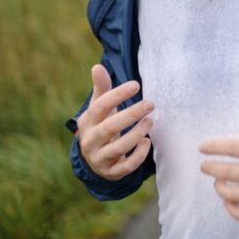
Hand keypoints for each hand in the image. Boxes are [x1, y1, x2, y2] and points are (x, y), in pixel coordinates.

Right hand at [76, 64, 154, 180]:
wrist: (93, 159)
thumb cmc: (101, 125)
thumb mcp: (98, 108)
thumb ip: (101, 88)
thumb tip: (97, 67)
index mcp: (87, 122)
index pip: (101, 106)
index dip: (118, 95)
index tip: (136, 84)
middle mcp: (91, 140)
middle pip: (110, 127)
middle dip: (132, 115)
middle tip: (151, 103)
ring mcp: (100, 158)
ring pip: (118, 148)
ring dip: (137, 134)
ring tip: (151, 121)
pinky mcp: (111, 172)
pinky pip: (126, 166)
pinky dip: (138, 155)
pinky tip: (147, 142)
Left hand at [199, 109, 238, 221]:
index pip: (235, 148)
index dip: (215, 147)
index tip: (203, 147)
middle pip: (229, 173)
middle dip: (211, 168)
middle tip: (205, 165)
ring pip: (234, 196)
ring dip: (220, 188)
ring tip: (218, 182)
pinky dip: (232, 210)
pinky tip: (229, 202)